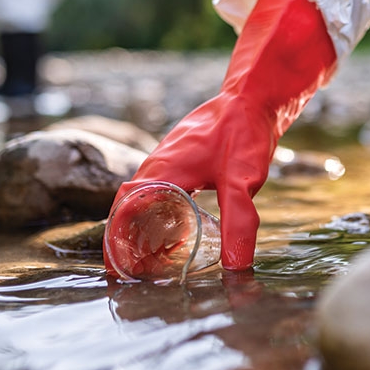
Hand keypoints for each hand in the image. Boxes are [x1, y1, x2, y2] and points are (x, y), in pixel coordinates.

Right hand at [104, 0, 336, 274]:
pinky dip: (161, 212)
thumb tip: (236, 267)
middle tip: (136, 273)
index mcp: (161, 172)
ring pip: (144, 198)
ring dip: (144, 226)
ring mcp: (167, 160)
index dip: (117, 243)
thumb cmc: (243, 132)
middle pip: (129, 208)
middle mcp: (157, 165)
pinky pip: (160, 189)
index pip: (123, 213)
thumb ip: (238, 224)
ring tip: (153, 257)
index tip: (116, 271)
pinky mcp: (182, 159)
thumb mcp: (242, 182)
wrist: (252, 96)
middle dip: (128, 241)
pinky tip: (180, 228)